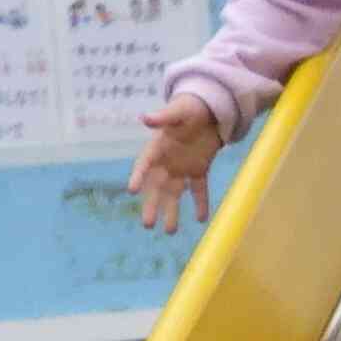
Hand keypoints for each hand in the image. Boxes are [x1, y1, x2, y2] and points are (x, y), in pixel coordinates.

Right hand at [129, 94, 223, 233]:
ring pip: (174, 194)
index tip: (132, 190)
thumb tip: (145, 117)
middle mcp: (166, 162)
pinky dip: (200, 203)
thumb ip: (162, 117)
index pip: (144, 164)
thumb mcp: (177, 110)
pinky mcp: (198, 170)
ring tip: (170, 231)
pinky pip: (198, 189)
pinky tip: (200, 219)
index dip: (138, 176)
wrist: (208, 110)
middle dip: (152, 205)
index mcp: (156, 147)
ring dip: (172, 211)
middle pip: (156, 187)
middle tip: (147, 224)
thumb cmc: (188, 108)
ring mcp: (181, 168)